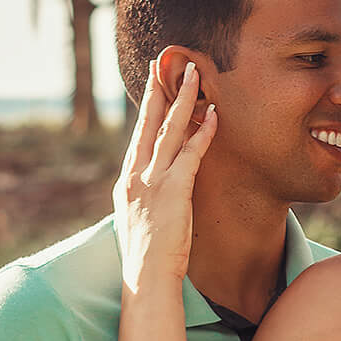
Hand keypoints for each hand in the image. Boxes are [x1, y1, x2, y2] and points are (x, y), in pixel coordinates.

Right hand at [113, 60, 216, 290]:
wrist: (145, 278)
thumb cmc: (146, 260)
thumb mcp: (141, 222)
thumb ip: (147, 200)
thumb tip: (158, 192)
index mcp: (127, 182)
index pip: (139, 136)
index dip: (147, 108)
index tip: (152, 83)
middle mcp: (136, 175)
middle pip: (148, 123)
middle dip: (159, 90)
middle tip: (166, 62)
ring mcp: (153, 181)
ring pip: (168, 130)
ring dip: (183, 99)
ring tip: (193, 74)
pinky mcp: (172, 191)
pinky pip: (190, 154)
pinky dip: (202, 133)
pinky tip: (213, 115)